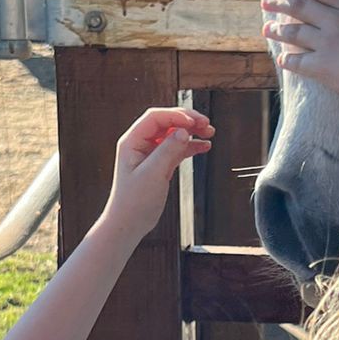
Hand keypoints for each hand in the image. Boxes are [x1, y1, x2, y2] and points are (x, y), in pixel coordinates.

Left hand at [100, 107, 212, 241]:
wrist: (128, 224)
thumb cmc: (133, 202)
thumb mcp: (152, 174)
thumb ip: (168, 150)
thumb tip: (183, 132)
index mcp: (132, 142)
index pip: (155, 118)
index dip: (176, 115)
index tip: (194, 122)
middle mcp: (141, 144)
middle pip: (167, 122)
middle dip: (187, 120)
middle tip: (205, 123)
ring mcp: (151, 154)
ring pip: (174, 134)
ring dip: (191, 132)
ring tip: (209, 133)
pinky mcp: (160, 165)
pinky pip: (177, 149)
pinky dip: (191, 146)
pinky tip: (204, 146)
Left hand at [261, 0, 338, 108]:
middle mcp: (337, 21)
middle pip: (300, 7)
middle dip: (279, 2)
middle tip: (265, 0)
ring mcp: (329, 44)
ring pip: (295, 32)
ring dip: (278, 29)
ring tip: (267, 28)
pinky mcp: (324, 68)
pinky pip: (299, 62)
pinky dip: (288, 60)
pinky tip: (282, 60)